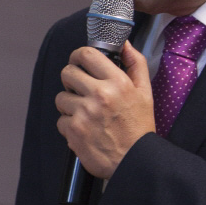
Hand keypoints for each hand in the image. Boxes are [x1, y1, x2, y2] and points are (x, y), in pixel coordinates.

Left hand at [55, 43, 154, 177]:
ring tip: (85, 113)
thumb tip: (124, 44)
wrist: (135, 161)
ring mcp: (84, 112)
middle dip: (71, 79)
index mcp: (117, 82)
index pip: (87, 54)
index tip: (79, 62)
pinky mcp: (73, 130)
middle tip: (79, 88)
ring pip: (61, 97)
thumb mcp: (145, 92)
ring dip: (69, 104)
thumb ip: (135, 64)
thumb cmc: (139, 127)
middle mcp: (99, 94)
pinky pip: (60, 119)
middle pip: (67, 72)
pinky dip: (69, 125)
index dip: (78, 56)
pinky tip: (85, 129)